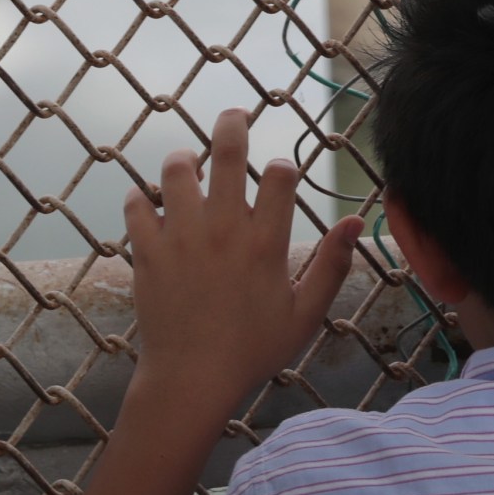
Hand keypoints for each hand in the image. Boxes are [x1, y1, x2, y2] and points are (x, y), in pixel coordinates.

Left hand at [122, 108, 361, 403]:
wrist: (190, 380)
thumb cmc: (254, 349)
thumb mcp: (306, 313)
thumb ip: (334, 265)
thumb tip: (356, 221)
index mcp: (266, 242)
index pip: (280, 176)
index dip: (283, 166)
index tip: (280, 174)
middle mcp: (224, 229)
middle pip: (229, 155)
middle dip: (233, 124)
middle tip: (234, 114)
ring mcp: (181, 237)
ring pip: (177, 171)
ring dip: (184, 159)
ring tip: (190, 163)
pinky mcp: (146, 251)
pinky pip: (137, 206)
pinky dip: (142, 197)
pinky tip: (152, 202)